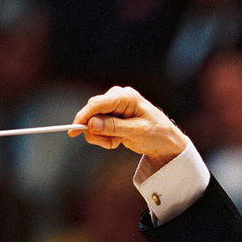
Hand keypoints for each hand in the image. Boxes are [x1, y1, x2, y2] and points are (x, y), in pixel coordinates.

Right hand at [70, 86, 187, 168]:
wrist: (167, 142)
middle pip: (92, 113)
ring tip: (118, 143)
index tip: (74, 130)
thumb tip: (91, 124)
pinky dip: (105, 138)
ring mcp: (113, 107)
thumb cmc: (158, 134)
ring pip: (92, 122)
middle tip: (111, 145)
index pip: (97, 103)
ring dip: (102, 137)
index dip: (83, 116)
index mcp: (126, 97)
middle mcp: (117, 98)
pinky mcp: (111, 117)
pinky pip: (97, 128)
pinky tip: (119, 141)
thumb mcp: (137, 132)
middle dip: (97, 132)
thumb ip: (114, 127)